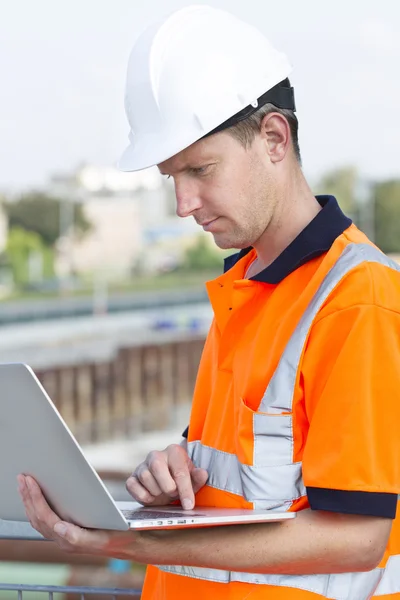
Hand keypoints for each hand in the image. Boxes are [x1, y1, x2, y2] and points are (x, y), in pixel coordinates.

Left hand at [17, 475, 140, 558]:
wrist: (128, 542)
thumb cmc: (119, 535)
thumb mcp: (103, 536)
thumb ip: (79, 536)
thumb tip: (58, 528)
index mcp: (69, 540)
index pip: (45, 517)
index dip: (36, 499)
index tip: (30, 482)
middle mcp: (62, 539)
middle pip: (37, 517)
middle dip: (28, 496)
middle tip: (22, 477)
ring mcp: (62, 536)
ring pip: (38, 518)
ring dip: (29, 500)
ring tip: (23, 483)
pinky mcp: (65, 530)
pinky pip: (44, 518)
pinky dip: (36, 505)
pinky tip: (34, 495)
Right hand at [126, 444, 207, 509]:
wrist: (166, 483)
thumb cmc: (180, 480)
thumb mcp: (193, 479)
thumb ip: (198, 477)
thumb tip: (202, 473)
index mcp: (174, 451)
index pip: (179, 470)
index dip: (185, 490)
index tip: (189, 505)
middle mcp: (156, 455)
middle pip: (157, 467)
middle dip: (168, 487)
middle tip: (173, 494)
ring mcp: (142, 465)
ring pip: (146, 478)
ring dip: (157, 492)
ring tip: (164, 493)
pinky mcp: (132, 477)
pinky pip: (133, 486)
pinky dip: (143, 496)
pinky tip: (152, 496)